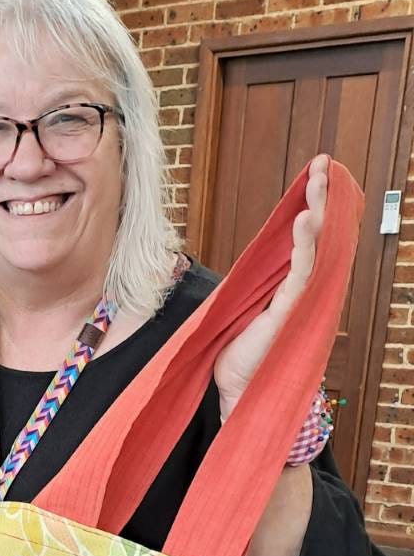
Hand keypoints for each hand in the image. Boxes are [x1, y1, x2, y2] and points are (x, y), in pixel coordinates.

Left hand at [212, 153, 327, 417]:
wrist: (236, 391)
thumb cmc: (237, 355)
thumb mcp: (238, 308)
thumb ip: (245, 285)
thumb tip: (233, 266)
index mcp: (290, 285)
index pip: (305, 238)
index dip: (310, 205)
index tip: (312, 175)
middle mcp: (301, 289)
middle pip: (319, 235)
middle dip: (321, 198)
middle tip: (323, 164)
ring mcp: (300, 299)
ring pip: (317, 246)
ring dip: (319, 211)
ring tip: (320, 179)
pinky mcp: (293, 310)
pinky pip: (303, 271)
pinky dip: (304, 244)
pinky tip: (304, 219)